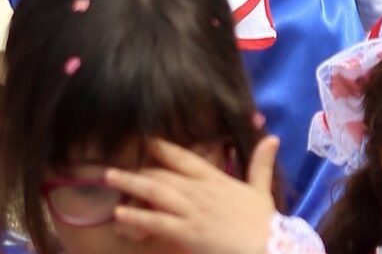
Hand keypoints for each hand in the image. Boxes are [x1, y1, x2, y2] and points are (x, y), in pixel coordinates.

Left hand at [105, 137, 278, 253]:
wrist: (268, 246)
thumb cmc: (264, 223)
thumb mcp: (262, 190)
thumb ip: (261, 164)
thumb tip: (273, 138)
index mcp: (215, 179)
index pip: (184, 158)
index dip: (163, 149)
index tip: (146, 142)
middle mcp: (199, 190)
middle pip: (162, 174)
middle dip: (138, 170)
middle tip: (115, 169)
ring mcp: (192, 210)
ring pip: (154, 192)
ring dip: (129, 184)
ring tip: (108, 178)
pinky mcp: (187, 232)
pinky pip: (156, 222)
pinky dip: (136, 218)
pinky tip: (119, 215)